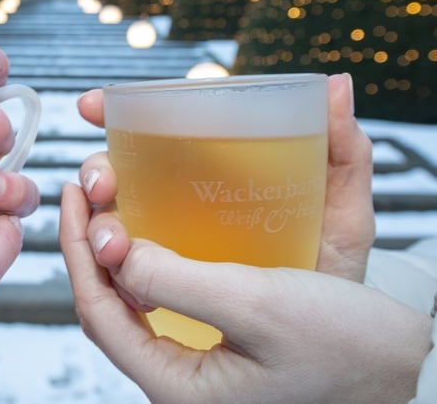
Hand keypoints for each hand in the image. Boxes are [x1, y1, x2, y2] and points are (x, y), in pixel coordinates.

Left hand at [59, 184, 431, 402]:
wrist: (411, 369)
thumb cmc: (345, 345)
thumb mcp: (255, 303)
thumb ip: (174, 277)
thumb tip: (109, 247)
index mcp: (177, 387)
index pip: (99, 311)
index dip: (77, 248)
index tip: (76, 192)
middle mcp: (179, 382)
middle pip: (109, 306)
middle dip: (92, 242)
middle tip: (93, 184)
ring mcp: (198, 369)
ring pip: (134, 302)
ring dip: (118, 248)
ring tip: (113, 198)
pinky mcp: (220, 348)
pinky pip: (165, 302)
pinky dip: (150, 261)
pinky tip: (153, 229)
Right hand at [75, 73, 374, 280]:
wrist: (344, 354)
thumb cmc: (340, 277)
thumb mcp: (345, 220)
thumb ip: (345, 156)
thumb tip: (337, 83)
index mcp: (218, 178)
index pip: (156, 137)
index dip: (117, 114)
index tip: (91, 106)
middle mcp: (183, 207)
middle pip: (121, 177)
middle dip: (97, 172)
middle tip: (104, 185)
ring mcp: (171, 250)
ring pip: (112, 225)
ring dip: (94, 223)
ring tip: (109, 240)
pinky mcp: (168, 292)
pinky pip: (123, 277)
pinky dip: (104, 272)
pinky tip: (114, 274)